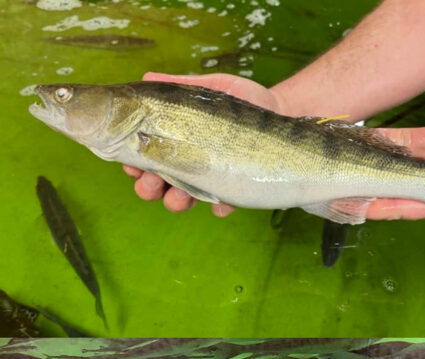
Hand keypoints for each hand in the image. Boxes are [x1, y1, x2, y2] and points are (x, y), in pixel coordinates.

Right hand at [124, 72, 282, 215]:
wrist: (286, 113)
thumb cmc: (245, 102)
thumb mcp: (213, 88)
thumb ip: (182, 85)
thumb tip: (147, 78)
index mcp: (177, 139)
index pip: (146, 153)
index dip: (133, 162)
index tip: (130, 164)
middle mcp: (191, 160)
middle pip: (159, 180)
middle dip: (149, 187)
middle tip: (150, 184)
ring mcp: (213, 177)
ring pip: (185, 197)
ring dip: (176, 201)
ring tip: (177, 199)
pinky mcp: (237, 188)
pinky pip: (225, 202)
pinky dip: (220, 205)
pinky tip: (220, 203)